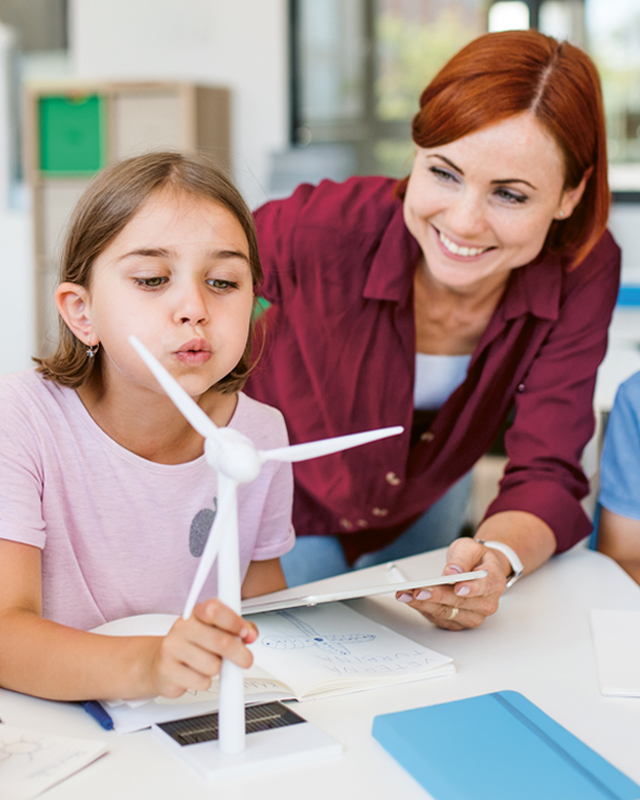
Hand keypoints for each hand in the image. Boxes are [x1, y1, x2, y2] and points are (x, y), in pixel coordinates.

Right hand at [146, 598, 257, 697]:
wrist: (161, 661)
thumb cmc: (194, 644)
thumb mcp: (217, 630)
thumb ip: (239, 628)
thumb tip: (251, 634)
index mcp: (196, 612)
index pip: (215, 610)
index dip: (234, 622)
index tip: (245, 633)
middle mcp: (182, 627)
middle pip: (220, 642)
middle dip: (240, 654)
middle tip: (245, 659)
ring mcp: (172, 648)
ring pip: (213, 666)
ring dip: (217, 669)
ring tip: (208, 664)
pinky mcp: (167, 670)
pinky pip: (201, 682)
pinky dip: (204, 682)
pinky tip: (195, 673)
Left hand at [395, 537, 510, 629]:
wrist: (478, 569)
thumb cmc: (475, 559)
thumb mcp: (470, 548)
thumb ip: (462, 558)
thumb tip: (454, 570)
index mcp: (493, 582)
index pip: (483, 587)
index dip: (470, 589)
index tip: (457, 588)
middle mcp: (486, 603)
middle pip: (459, 602)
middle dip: (436, 596)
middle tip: (418, 591)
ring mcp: (473, 615)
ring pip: (447, 613)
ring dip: (424, 605)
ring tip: (406, 595)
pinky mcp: (458, 622)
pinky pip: (439, 618)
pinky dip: (423, 609)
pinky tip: (410, 600)